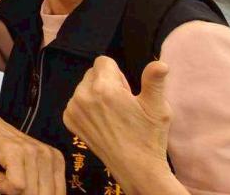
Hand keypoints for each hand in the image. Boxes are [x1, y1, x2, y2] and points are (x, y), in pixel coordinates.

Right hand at [0, 107, 65, 194]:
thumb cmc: (7, 151)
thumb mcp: (31, 167)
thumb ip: (39, 184)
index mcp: (57, 160)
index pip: (57, 194)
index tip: (23, 192)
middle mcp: (48, 155)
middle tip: (12, 188)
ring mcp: (31, 151)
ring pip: (30, 193)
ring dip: (12, 192)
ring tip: (4, 179)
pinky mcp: (14, 152)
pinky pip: (17, 185)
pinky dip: (4, 187)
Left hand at [63, 57, 173, 191]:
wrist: (135, 168)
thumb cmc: (149, 137)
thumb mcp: (157, 108)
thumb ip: (154, 81)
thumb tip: (161, 64)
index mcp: (104, 88)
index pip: (103, 61)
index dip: (118, 74)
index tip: (127, 92)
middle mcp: (83, 95)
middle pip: (92, 73)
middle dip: (106, 82)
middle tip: (122, 105)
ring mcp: (73, 108)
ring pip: (84, 87)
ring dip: (95, 94)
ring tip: (113, 115)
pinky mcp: (68, 119)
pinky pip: (76, 101)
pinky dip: (87, 107)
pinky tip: (102, 122)